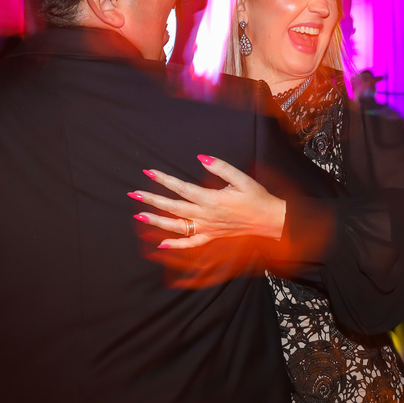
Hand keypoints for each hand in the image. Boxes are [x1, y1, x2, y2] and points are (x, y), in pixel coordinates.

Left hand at [129, 155, 286, 249]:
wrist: (269, 221)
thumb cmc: (257, 198)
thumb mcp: (242, 178)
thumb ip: (221, 167)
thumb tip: (202, 158)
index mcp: (211, 199)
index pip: (181, 188)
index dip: (164, 180)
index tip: (149, 172)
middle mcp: (206, 216)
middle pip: (173, 207)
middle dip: (152, 200)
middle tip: (134, 193)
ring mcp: (207, 228)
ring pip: (177, 226)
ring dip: (156, 222)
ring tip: (138, 216)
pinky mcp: (211, 236)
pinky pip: (191, 243)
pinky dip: (175, 245)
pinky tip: (161, 244)